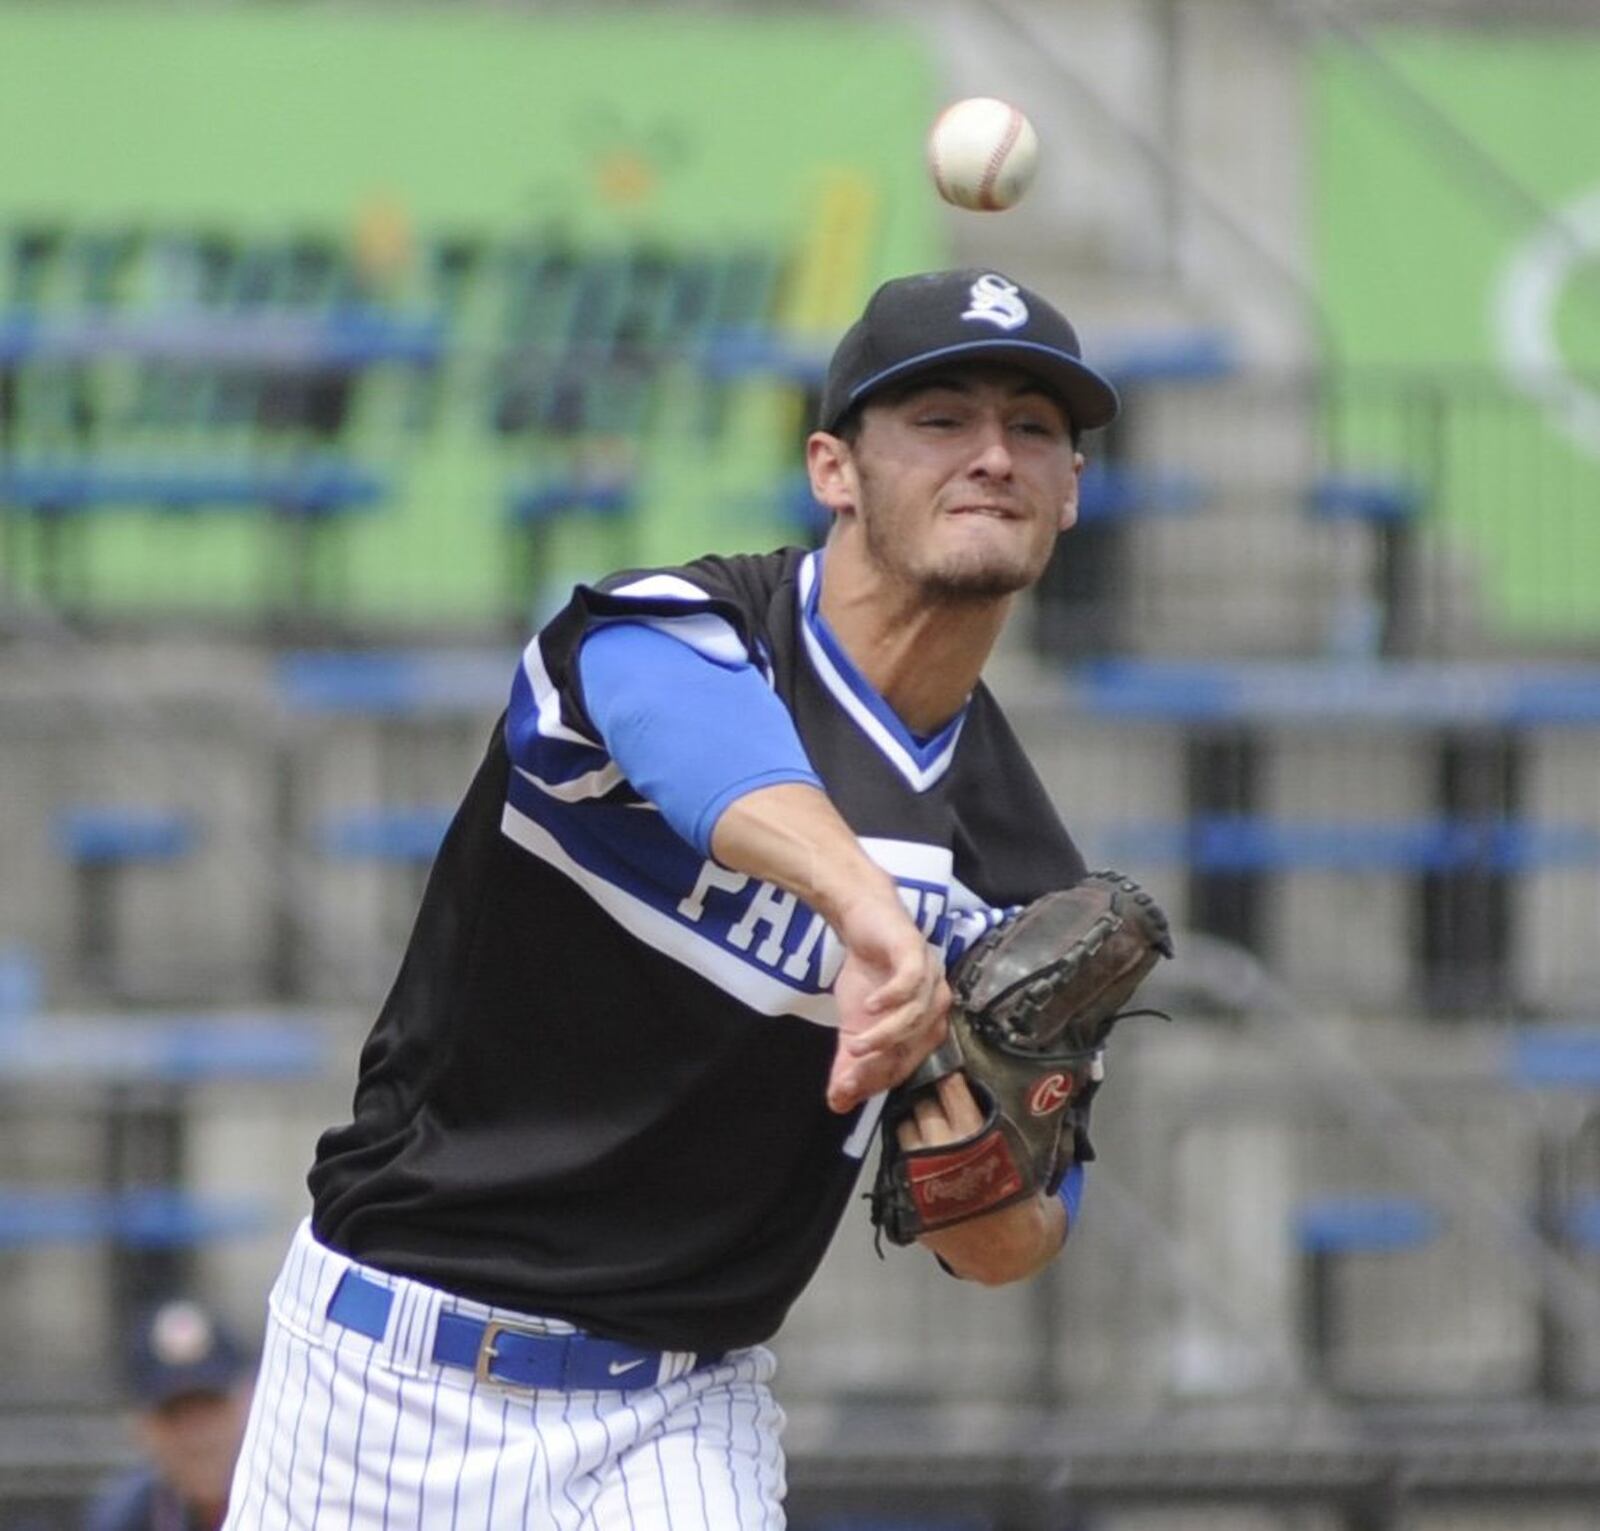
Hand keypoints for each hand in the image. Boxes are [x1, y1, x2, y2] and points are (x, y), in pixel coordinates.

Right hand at [825, 885, 948, 1113]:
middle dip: (880, 1063)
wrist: (861, 916)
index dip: (877, 1080)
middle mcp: (936, 1003)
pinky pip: (913, 981)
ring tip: (854, 1044)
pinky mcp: (916, 952)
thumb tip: (835, 1102)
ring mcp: (930, 976)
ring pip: (915, 1016)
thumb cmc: (866, 972)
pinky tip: (869, 1006)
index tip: (844, 1090)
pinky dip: (892, 997)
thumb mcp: (852, 1023)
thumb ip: (849, 1062)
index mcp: (926, 1025)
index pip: (906, 1062)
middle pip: (914, 1044)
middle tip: (848, 1074)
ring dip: (884, 1034)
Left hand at [895, 1072, 1066, 1282]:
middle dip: (930, 1097)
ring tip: (930, 1125)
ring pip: (904, 1126)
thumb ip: (996, 1116)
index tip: (949, 1071)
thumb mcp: (1016, 1150)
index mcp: (975, 1137)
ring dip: (914, 1122)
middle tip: (939, 1097)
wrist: (1002, 1246)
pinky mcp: (905, 1190)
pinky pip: (896, 1155)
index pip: (950, 1087)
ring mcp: (920, 1173)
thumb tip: (979, 1078)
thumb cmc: (1014, 1193)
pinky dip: (907, 1148)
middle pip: (922, 1103)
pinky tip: (920, 1149)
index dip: (949, 1077)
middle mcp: (943, 1151)